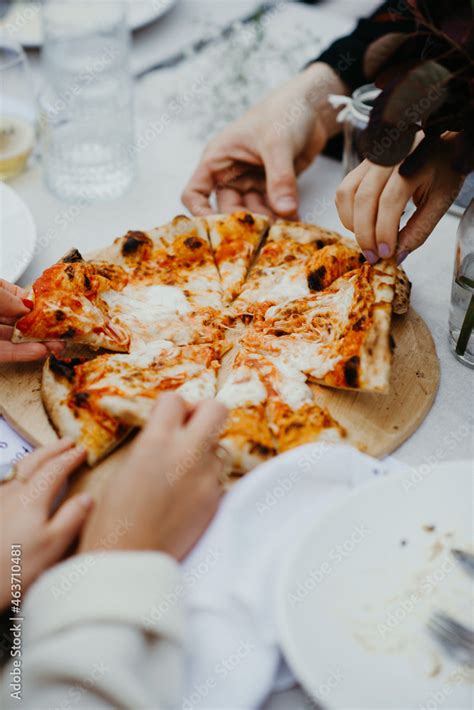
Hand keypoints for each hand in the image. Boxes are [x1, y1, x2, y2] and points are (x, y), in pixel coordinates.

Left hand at [0, 279, 63, 362]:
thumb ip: (8, 298)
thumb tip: (28, 306)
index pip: (19, 298)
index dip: (38, 304)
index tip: (55, 308)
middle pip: (21, 320)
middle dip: (42, 326)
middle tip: (62, 330)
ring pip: (16, 339)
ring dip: (38, 343)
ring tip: (57, 344)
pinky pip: (5, 353)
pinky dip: (22, 354)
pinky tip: (39, 352)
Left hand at [0, 439, 92, 610]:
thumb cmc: (16, 568)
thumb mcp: (53, 546)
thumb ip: (72, 518)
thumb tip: (88, 497)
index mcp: (32, 498)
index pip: (54, 470)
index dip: (70, 458)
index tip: (83, 450)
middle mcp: (11, 493)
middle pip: (32, 462)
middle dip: (52, 450)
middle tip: (67, 441)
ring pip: (14, 469)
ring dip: (33, 458)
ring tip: (44, 455)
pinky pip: (2, 480)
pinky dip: (14, 472)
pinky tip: (14, 478)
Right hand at [79, 393, 228, 560]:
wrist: (128, 561)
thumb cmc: (113, 517)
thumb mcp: (126, 468)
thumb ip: (153, 444)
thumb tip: (168, 433)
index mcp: (156, 442)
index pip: (176, 399)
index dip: (170, 407)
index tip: (166, 419)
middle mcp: (187, 454)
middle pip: (216, 409)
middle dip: (204, 413)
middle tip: (189, 428)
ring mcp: (206, 478)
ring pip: (219, 446)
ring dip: (205, 450)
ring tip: (183, 471)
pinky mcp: (216, 500)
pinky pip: (218, 476)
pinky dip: (205, 479)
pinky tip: (185, 495)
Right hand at [182, 63, 346, 218]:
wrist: (312, 106)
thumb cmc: (283, 112)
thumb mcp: (277, 144)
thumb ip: (280, 179)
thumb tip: (284, 211)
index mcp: (218, 160)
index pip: (195, 193)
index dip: (200, 214)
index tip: (216, 230)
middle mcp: (230, 174)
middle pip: (227, 209)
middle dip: (243, 224)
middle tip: (262, 236)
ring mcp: (251, 181)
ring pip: (251, 212)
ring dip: (266, 223)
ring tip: (282, 231)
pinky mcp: (272, 187)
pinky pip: (272, 208)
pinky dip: (282, 217)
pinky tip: (294, 222)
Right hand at [336, 138, 464, 263]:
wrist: (440, 144)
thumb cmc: (443, 170)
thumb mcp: (440, 201)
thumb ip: (419, 229)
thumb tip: (397, 257)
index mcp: (413, 163)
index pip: (389, 201)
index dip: (384, 232)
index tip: (386, 253)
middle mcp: (388, 158)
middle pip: (364, 199)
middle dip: (365, 234)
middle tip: (373, 256)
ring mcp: (371, 160)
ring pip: (347, 193)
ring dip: (352, 223)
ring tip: (367, 241)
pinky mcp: (361, 165)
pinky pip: (344, 190)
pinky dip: (347, 212)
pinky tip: (361, 225)